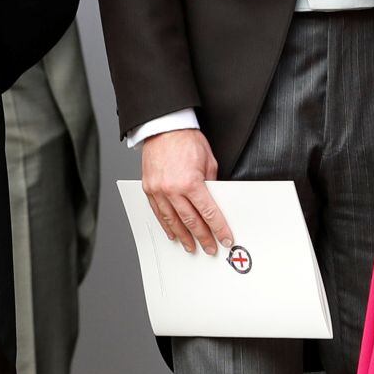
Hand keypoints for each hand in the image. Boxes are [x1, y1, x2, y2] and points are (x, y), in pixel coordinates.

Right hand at [140, 129, 231, 255]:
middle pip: (191, 221)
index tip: (225, 238)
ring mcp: (158, 190)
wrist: (163, 127)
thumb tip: (215, 201)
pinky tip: (172, 232)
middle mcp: (172, 189)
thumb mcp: (208, 162)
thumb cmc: (186, 139)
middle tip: (210, 247)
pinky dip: (165, 224)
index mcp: (191, 182)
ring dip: (183, 236)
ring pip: (172, 221)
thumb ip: (211, 184)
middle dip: (203, 237)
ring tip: (191, 246)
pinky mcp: (149, 188)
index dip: (219, 229)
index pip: (209, 213)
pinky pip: (157, 212)